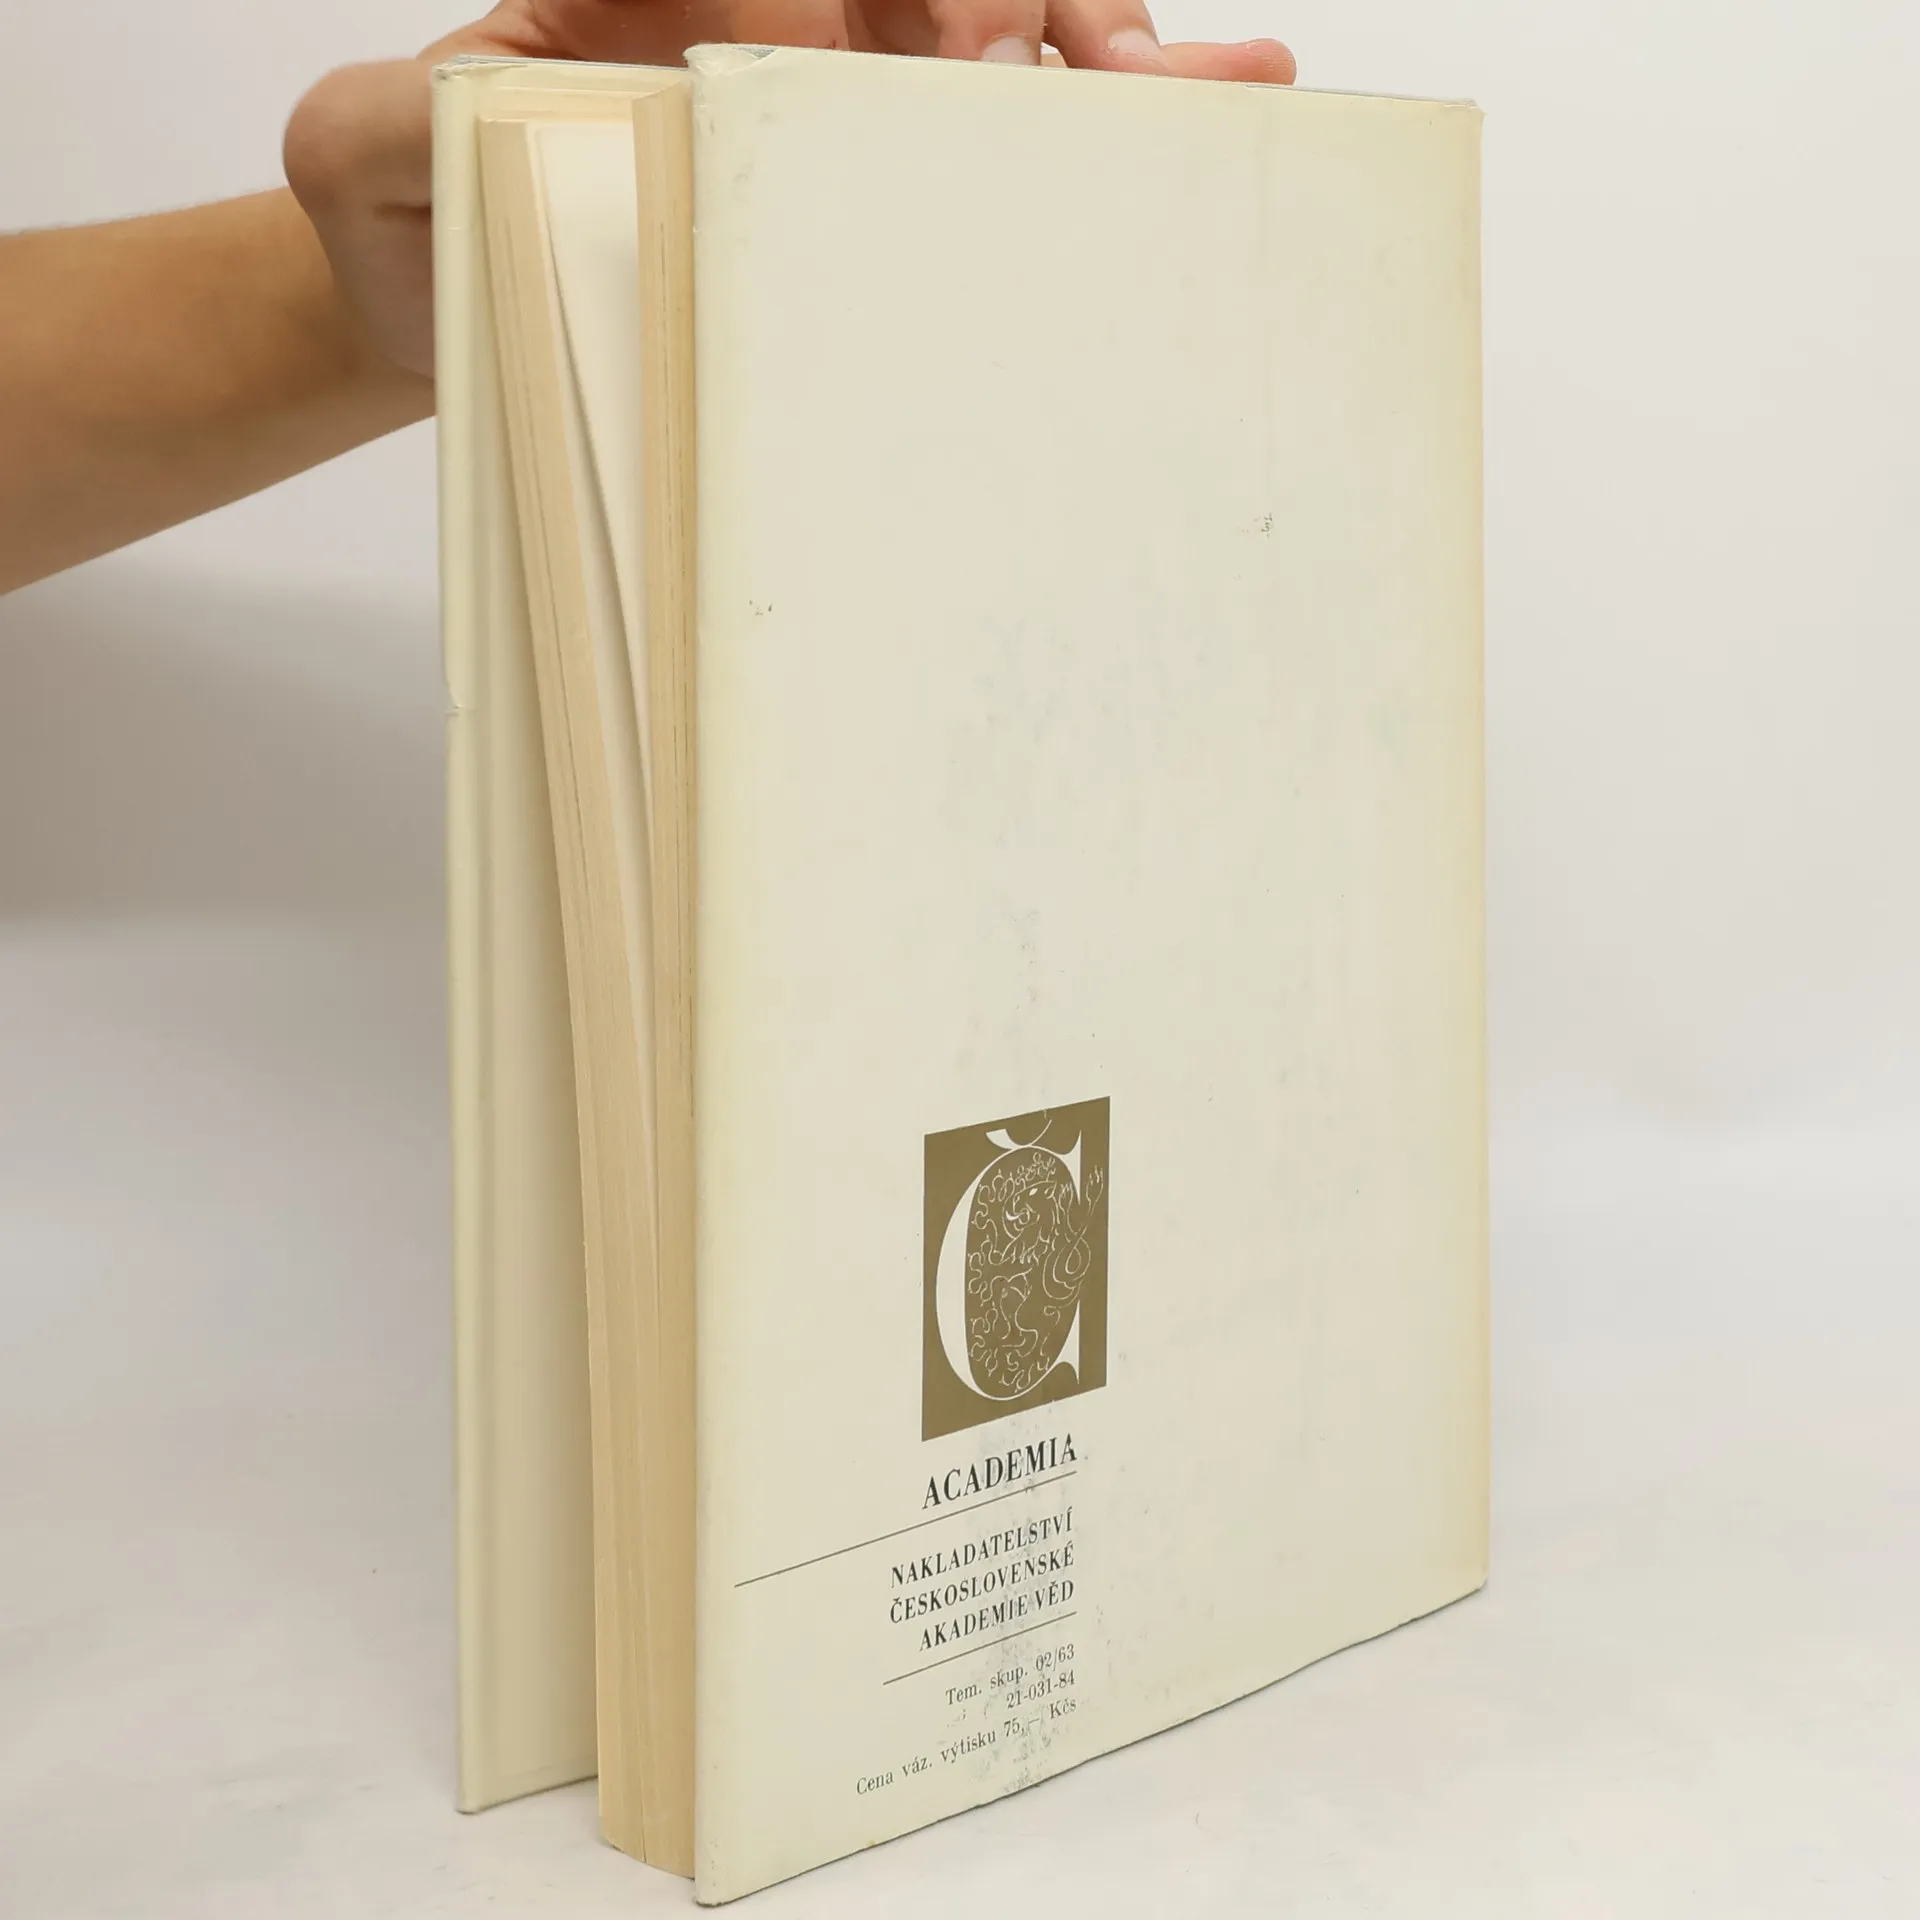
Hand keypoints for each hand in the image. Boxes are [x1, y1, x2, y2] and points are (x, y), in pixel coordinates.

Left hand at [285, 6, 1294, 377]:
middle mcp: (771, 32)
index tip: (900, 61)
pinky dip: (1105, 116)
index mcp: (659, 4)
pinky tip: (1206, 113)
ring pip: (1003, 38)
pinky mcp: (881, 182)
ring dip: (1109, 47)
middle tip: (1090, 68)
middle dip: (1019, 12)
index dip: (851, 7)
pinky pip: (1007, 130)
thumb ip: (381, 127)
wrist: (468, 312)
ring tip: (1209, 83)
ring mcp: (840, 102)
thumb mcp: (360, 169)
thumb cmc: (429, 238)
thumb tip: (485, 119)